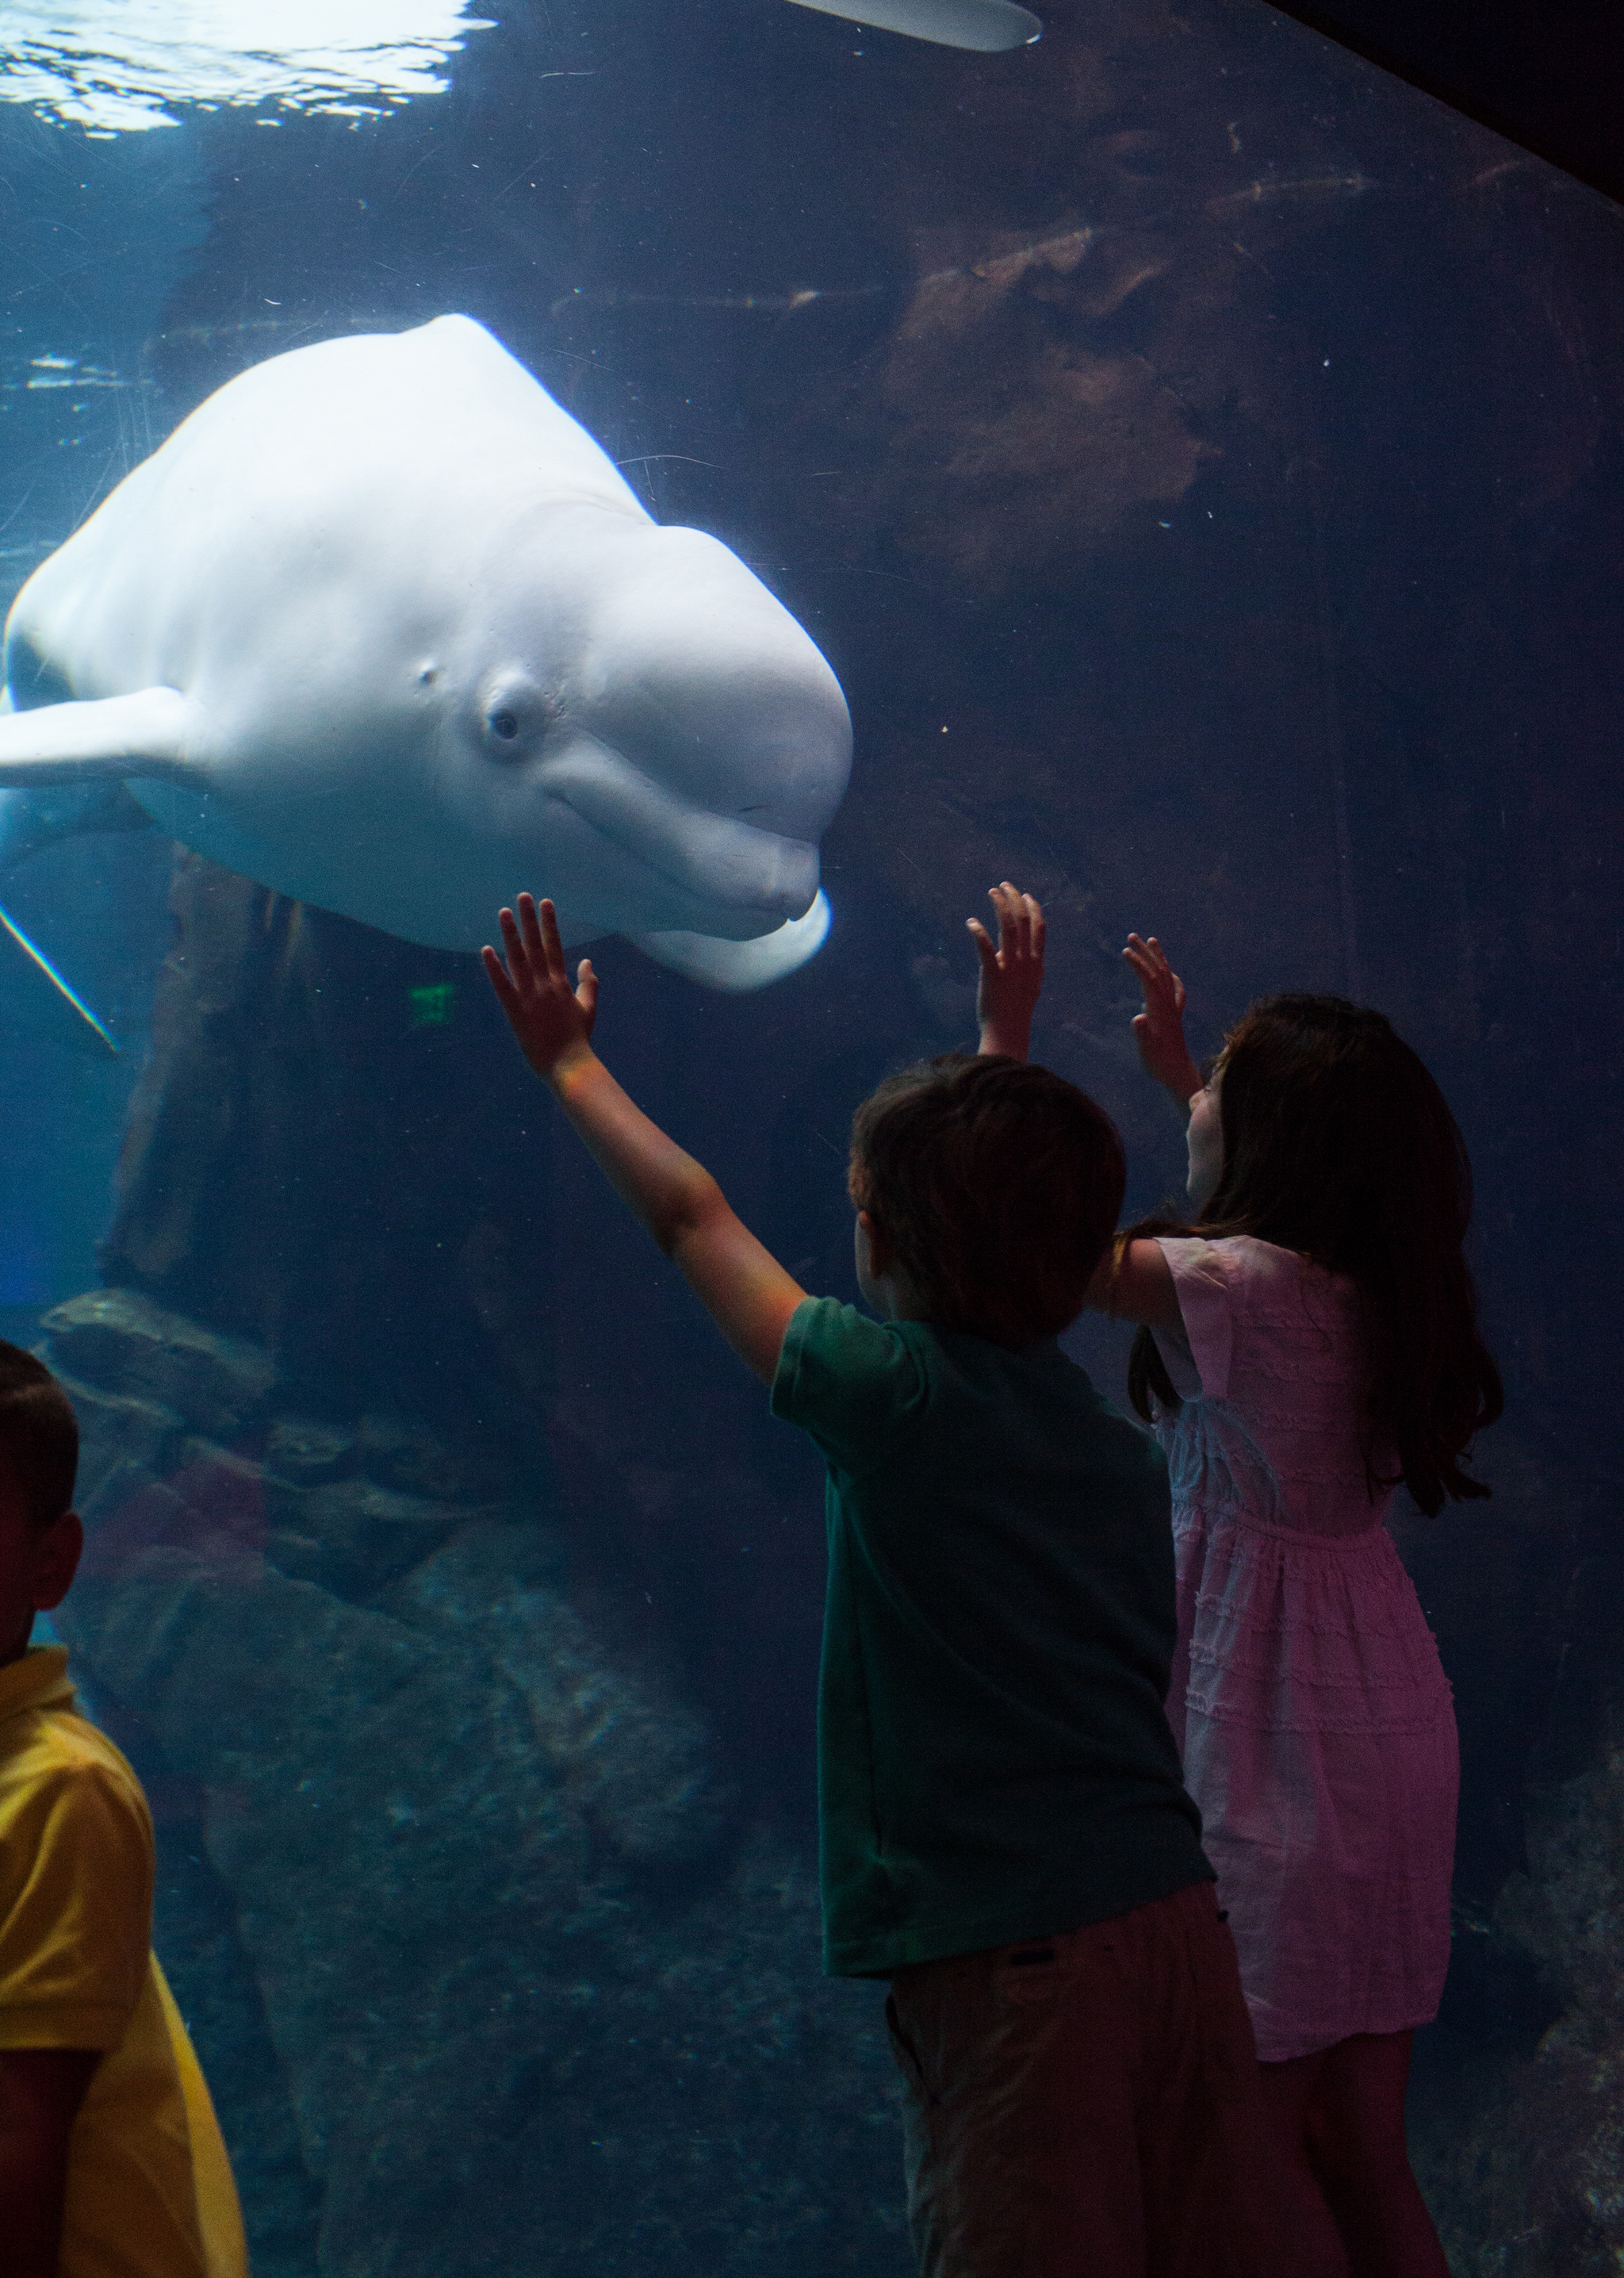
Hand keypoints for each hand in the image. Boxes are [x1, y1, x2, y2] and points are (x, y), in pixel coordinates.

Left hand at [482, 894, 598, 1080]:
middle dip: (529, 919)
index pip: (554, 945)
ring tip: (504, 913)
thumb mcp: (588, 1008)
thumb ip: (588, 982)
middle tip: (523, 896)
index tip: (545, 902)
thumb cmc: (578, 1039)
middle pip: (535, 945)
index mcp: (562, 983)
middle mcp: (546, 984)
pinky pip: (502, 985)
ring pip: (518, 959)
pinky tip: (486, 950)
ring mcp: (530, 997)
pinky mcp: (516, 1011)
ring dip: (510, 934)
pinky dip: (494, 968)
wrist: (569, 1065)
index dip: (549, 923)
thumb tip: (586, 960)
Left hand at [968, 882, 1044, 1060]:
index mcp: (1036, 962)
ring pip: (1008, 928)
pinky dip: (979, 932)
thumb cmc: (1016, 1011)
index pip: (1039, 928)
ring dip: (1000, 906)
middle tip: (1004, 885)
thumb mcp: (1029, 986)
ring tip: (992, 892)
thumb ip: (1028, 968)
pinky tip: (971, 922)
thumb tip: (1019, 956)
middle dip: (1015, 899)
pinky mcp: (992, 975)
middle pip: (1024, 921)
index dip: (1033, 908)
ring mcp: (1010, 967)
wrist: (1008, 1031)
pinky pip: (986, 949)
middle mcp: (1026, 961)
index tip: (1026, 894)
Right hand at [1123, 933, 1202, 1109]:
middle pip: (1158, 971)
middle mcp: (1168, 1004)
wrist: (1178, 1072)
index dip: (1138, 964)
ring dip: (1158, 957)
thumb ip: (1143, 1033)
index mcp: (1160, 1009)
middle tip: (1132, 936)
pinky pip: (1174, 988)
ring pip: (1166, 976)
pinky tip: (1169, 974)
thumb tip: (1138, 1018)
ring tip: (1151, 941)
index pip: (1149, 979)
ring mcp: (1173, 1008)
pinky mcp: (1174, 1014)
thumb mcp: (1148, 1050)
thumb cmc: (1159, 1062)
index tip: (1125, 951)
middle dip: (1146, 952)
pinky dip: (1169, 975)